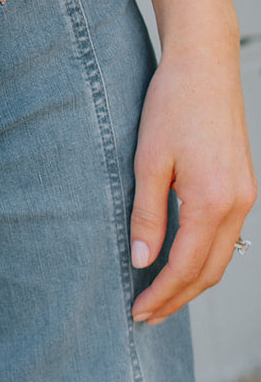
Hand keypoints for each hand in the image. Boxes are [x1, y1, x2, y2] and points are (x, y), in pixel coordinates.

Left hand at [129, 37, 256, 324]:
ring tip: (160, 297)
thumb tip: (142, 261)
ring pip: (222, 257)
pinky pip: (227, 237)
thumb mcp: (149, 160)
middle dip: (177, 298)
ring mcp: (245, 196)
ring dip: (192, 282)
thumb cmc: (172, 105)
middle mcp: (237, 205)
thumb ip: (147, 214)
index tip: (136, 312)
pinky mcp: (243, 186)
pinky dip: (204, 257)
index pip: (184, 267)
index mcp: (212, 201)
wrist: (205, 66)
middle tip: (146, 316)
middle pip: (209, 272)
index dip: (160, 295)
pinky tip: (181, 260)